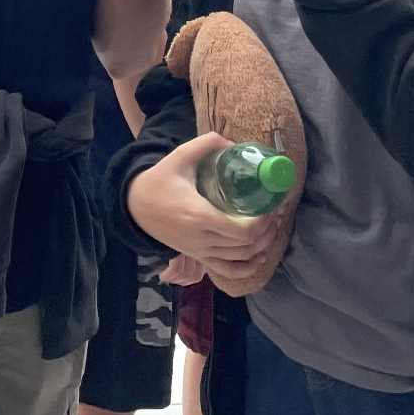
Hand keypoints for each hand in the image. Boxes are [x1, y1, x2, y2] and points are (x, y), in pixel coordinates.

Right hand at [125, 134, 283, 284]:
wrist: (135, 206)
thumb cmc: (159, 181)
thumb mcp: (179, 157)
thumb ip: (206, 144)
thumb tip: (234, 143)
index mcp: (200, 216)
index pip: (242, 231)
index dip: (263, 222)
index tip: (272, 205)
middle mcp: (202, 239)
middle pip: (246, 246)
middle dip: (268, 230)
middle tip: (277, 212)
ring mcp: (200, 252)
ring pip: (240, 260)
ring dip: (262, 246)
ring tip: (272, 227)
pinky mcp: (198, 257)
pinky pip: (227, 271)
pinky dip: (247, 268)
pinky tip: (259, 255)